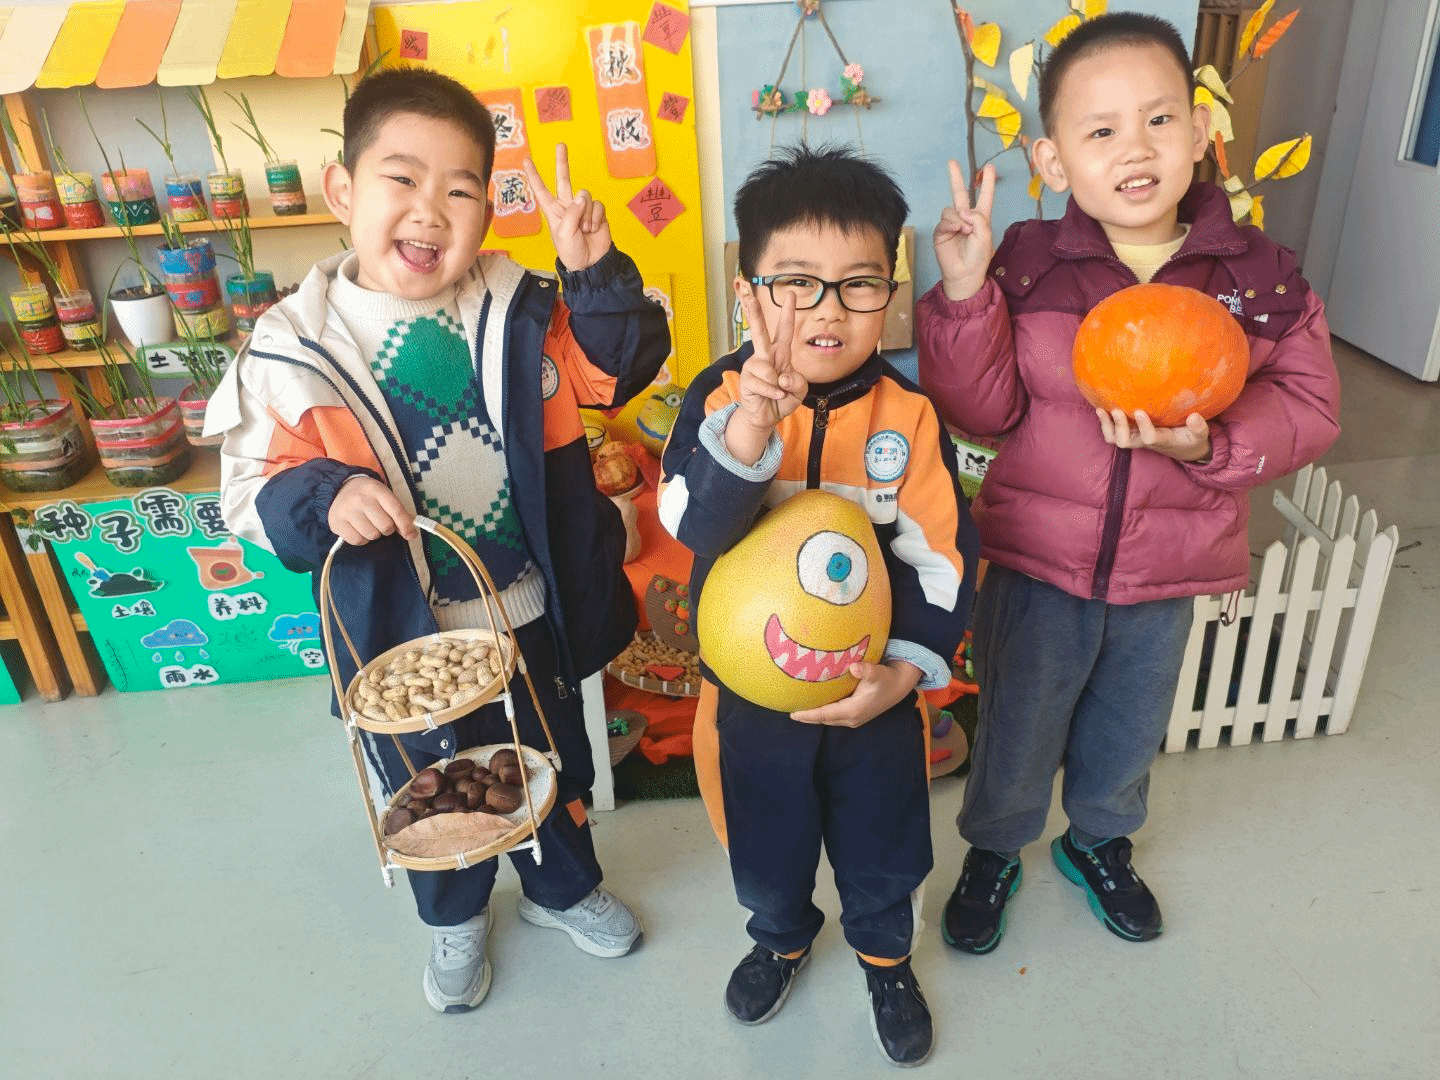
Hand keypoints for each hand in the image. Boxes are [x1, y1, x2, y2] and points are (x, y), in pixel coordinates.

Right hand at [327, 476, 417, 544]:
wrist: (340, 489)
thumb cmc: (368, 495)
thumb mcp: (384, 496)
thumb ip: (398, 512)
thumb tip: (411, 534)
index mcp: (376, 489)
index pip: (396, 511)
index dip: (406, 526)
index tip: (411, 535)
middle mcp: (360, 499)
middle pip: (385, 526)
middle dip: (387, 528)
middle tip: (380, 522)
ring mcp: (347, 511)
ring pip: (372, 535)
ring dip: (374, 534)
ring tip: (368, 524)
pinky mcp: (336, 523)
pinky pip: (357, 541)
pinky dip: (361, 539)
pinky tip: (358, 529)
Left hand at [525, 144, 610, 271]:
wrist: (591, 264)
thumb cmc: (572, 252)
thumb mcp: (564, 234)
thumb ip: (571, 213)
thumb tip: (582, 197)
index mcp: (553, 211)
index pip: (541, 190)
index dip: (534, 175)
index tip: (526, 160)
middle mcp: (567, 206)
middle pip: (563, 179)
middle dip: (562, 162)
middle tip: (560, 144)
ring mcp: (583, 208)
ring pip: (585, 195)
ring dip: (586, 213)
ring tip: (585, 229)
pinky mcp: (598, 213)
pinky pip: (598, 205)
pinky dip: (596, 217)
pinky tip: (594, 229)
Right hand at [726, 280, 806, 463]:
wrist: (768, 416)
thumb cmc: (783, 397)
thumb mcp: (799, 389)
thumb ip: (797, 381)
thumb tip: (780, 376)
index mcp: (780, 353)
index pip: (785, 330)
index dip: (788, 312)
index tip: (790, 294)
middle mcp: (765, 355)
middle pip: (759, 330)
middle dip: (753, 311)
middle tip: (747, 293)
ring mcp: (754, 367)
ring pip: (766, 368)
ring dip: (777, 385)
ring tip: (778, 392)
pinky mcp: (747, 380)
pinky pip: (764, 385)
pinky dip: (773, 393)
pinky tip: (774, 397)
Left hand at [790, 660, 922, 727]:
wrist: (899, 685)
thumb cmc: (887, 678)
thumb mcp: (878, 673)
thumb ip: (866, 671)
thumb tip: (855, 667)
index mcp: (853, 710)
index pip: (825, 714)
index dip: (808, 714)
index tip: (793, 713)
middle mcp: (851, 718)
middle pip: (823, 719)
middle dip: (807, 717)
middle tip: (789, 711)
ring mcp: (853, 718)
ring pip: (828, 719)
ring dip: (813, 716)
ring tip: (797, 709)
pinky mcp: (855, 715)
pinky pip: (833, 715)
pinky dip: (822, 712)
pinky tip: (814, 705)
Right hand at [935, 160, 994, 301]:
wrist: (964, 274)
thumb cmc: (978, 258)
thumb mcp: (985, 235)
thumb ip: (978, 218)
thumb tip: (962, 210)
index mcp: (981, 218)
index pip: (984, 196)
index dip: (987, 182)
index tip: (989, 167)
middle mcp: (966, 218)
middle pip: (960, 193)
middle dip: (956, 177)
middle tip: (952, 162)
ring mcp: (952, 224)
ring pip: (951, 209)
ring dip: (958, 218)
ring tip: (964, 231)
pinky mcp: (941, 231)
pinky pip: (944, 220)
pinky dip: (950, 224)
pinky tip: (956, 231)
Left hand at [1096, 408, 1211, 462]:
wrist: (1183, 449)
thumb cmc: (1191, 439)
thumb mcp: (1200, 435)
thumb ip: (1199, 428)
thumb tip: (1194, 417)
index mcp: (1162, 440)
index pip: (1149, 438)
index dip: (1143, 426)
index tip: (1140, 411)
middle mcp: (1145, 441)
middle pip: (1125, 441)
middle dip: (1119, 427)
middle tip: (1116, 410)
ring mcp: (1136, 438)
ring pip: (1115, 440)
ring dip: (1107, 426)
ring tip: (1102, 410)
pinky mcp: (1131, 434)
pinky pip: (1113, 434)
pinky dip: (1105, 423)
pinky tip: (1101, 408)